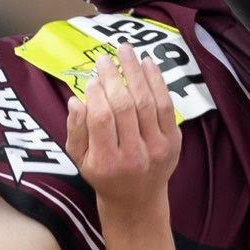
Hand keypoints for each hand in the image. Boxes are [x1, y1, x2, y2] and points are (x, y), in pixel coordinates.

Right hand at [65, 49, 181, 207]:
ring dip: (135, 72)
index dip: (96, 94)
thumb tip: (76, 100)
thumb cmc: (103, 174)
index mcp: (107, 163)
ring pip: (147, 101)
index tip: (91, 78)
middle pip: (125, 107)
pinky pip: (165, 105)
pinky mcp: (174, 141)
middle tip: (104, 58)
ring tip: (125, 50)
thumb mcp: (79, 159)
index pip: (101, 120)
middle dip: (114, 77)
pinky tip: (147, 64)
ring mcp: (158, 148)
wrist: (137, 199)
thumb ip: (75, 130)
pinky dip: (157, 81)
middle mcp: (135, 157)